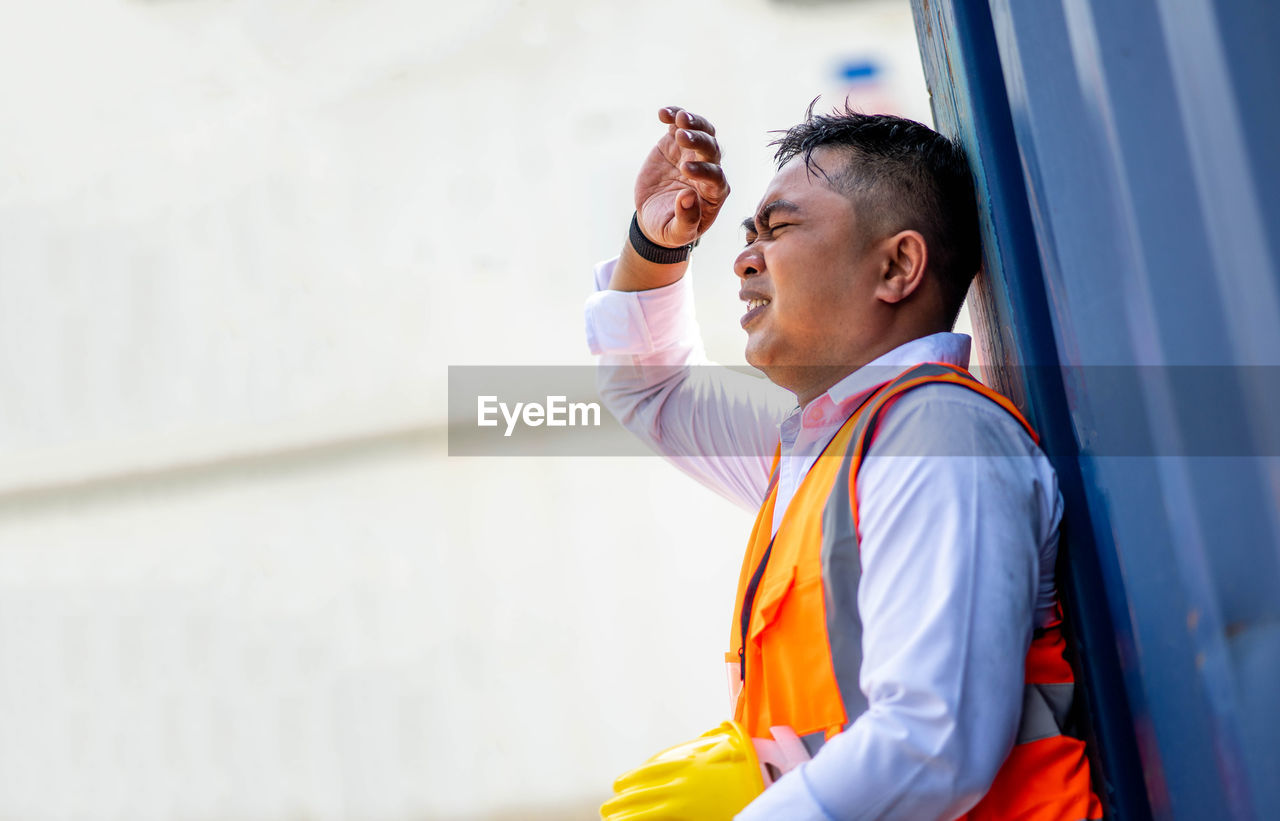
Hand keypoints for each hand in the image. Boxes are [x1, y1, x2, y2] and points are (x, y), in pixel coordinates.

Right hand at [634, 106, 729, 247]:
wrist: (653, 215)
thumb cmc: (669, 228)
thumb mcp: (676, 233)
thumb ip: (685, 220)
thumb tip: (686, 198)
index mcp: (713, 193)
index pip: (716, 178)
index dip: (704, 171)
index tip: (685, 170)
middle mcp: (708, 169)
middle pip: (711, 150)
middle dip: (699, 141)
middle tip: (683, 137)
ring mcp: (692, 154)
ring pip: (702, 132)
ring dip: (693, 123)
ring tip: (679, 119)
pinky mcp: (675, 143)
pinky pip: (678, 126)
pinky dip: (673, 116)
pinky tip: (663, 113)